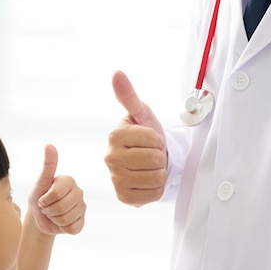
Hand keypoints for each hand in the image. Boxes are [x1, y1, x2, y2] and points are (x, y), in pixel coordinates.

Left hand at [28, 145, 85, 234]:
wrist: (39, 217)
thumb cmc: (38, 197)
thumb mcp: (40, 182)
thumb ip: (47, 165)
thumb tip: (49, 144)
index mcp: (69, 180)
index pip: (56, 194)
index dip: (45, 200)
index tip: (42, 198)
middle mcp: (79, 191)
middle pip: (61, 207)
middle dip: (48, 210)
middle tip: (46, 207)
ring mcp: (82, 207)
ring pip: (66, 219)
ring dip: (54, 220)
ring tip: (52, 214)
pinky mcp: (82, 221)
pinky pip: (72, 228)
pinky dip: (62, 228)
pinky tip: (60, 222)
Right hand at [104, 70, 166, 204]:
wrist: (149, 164)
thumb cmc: (147, 137)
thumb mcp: (142, 115)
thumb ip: (129, 96)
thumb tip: (116, 72)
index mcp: (115, 136)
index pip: (154, 140)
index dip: (160, 141)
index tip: (152, 141)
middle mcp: (110, 158)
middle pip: (155, 160)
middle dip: (160, 158)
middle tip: (153, 156)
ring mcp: (115, 179)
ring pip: (156, 178)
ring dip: (160, 174)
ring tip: (151, 168)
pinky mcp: (124, 197)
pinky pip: (153, 195)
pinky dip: (157, 190)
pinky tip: (148, 182)